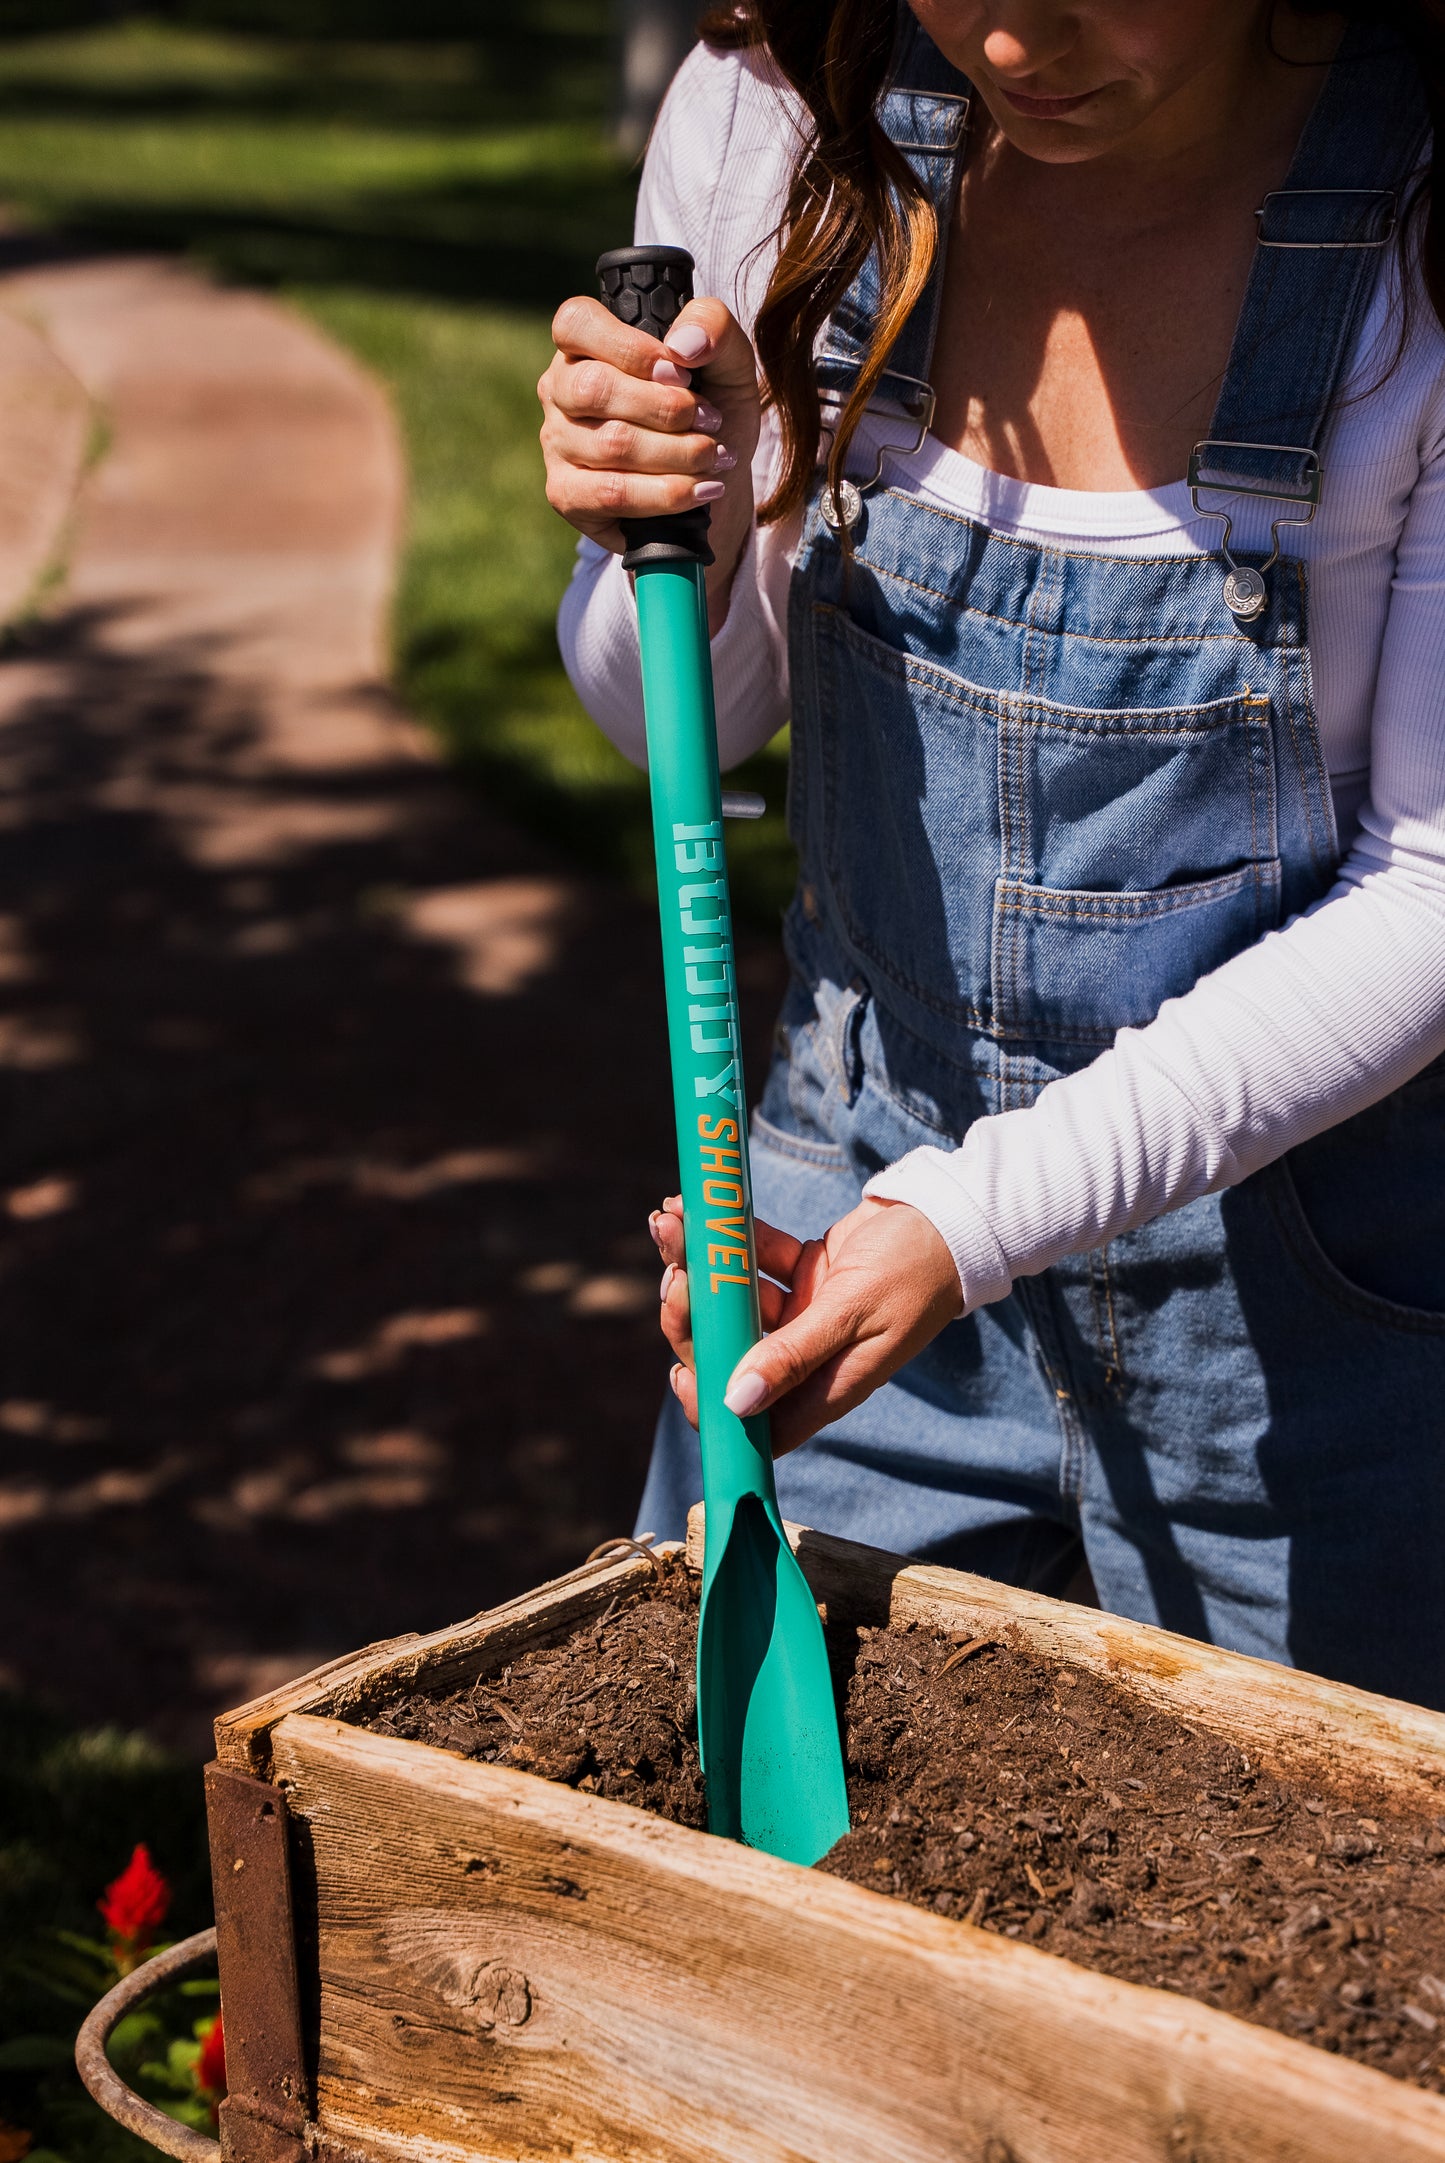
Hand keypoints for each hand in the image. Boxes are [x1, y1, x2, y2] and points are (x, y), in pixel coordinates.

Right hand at [538, 293, 760, 630]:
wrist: (716, 483)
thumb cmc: (711, 410)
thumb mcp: (727, 359)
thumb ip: (713, 327)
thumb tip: (684, 345)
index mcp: (585, 344)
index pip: (577, 323)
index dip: (633, 349)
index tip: (682, 374)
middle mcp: (560, 389)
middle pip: (594, 388)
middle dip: (666, 408)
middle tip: (712, 421)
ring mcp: (557, 442)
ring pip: (611, 444)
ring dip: (678, 453)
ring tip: (716, 456)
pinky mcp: (566, 494)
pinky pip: (612, 493)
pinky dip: (666, 493)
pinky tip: (700, 490)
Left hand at [650, 1193, 962, 1456]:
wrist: (952, 1216)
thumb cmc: (915, 1271)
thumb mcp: (853, 1313)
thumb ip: (793, 1356)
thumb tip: (735, 1403)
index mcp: (826, 1385)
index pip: (757, 1421)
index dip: (714, 1406)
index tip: (682, 1371)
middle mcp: (809, 1356)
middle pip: (732, 1354)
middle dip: (694, 1318)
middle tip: (676, 1276)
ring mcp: (804, 1313)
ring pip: (735, 1302)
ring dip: (700, 1266)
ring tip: (671, 1223)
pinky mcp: (805, 1273)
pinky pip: (755, 1259)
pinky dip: (729, 1237)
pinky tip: (693, 1207)